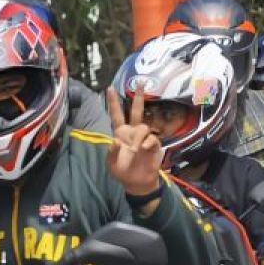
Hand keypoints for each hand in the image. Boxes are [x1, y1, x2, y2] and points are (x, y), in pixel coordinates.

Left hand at [105, 87, 163, 209]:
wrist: (137, 182)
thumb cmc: (122, 172)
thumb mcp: (112, 164)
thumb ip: (112, 153)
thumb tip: (116, 141)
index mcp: (120, 133)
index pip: (116, 115)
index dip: (113, 102)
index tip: (109, 88)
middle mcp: (132, 132)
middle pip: (135, 110)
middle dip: (138, 96)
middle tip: (141, 82)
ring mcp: (143, 137)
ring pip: (143, 126)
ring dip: (139, 136)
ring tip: (136, 149)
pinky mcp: (153, 144)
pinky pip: (152, 138)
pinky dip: (147, 143)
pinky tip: (142, 150)